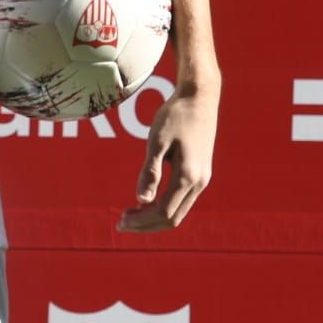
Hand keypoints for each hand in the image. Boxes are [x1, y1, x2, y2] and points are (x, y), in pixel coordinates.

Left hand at [118, 86, 216, 231]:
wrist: (199, 97)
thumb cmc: (175, 115)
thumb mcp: (157, 141)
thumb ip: (150, 171)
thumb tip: (140, 200)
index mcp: (188, 176)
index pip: (163, 212)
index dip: (141, 221)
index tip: (119, 221)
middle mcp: (199, 182)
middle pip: (172, 218)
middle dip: (146, 225)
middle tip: (120, 223)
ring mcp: (203, 178)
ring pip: (179, 211)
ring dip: (154, 217)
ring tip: (130, 216)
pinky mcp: (201, 172)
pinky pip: (183, 200)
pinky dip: (164, 206)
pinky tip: (147, 201)